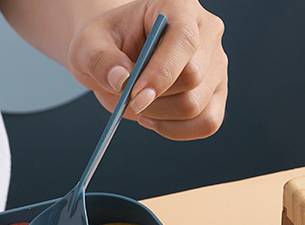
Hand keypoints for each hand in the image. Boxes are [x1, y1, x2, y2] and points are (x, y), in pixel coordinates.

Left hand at [67, 0, 227, 139]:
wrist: (119, 56)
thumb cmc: (107, 44)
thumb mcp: (89, 45)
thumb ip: (100, 59)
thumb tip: (121, 80)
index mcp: (178, 6)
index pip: (184, 41)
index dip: (161, 74)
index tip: (134, 98)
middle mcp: (206, 32)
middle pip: (193, 78)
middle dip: (155, 100)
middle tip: (128, 101)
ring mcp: (216, 64)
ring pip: (198, 106)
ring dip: (162, 117)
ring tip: (139, 106)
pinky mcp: (215, 93)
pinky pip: (208, 123)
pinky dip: (177, 131)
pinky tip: (156, 120)